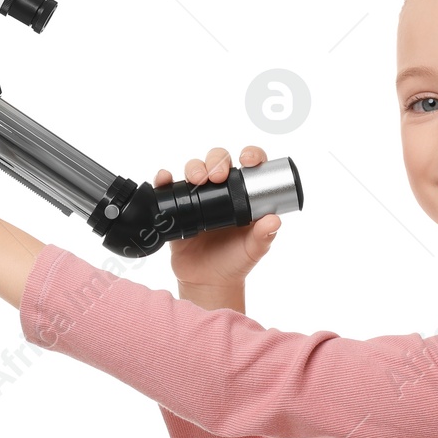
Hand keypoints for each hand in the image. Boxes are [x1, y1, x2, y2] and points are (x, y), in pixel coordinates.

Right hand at [153, 145, 280, 291]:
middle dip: (217, 160)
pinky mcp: (177, 208)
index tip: (247, 161)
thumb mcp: (254, 249)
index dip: (250, 155)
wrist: (208, 281)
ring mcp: (198, 198)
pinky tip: (164, 178)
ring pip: (194, 169)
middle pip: (218, 161)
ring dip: (194, 167)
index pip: (249, 165)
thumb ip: (263, 236)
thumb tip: (273, 221)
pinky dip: (164, 180)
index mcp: (244, 195)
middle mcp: (221, 191)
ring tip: (196, 180)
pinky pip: (168, 188)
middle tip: (217, 176)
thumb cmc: (234, 261)